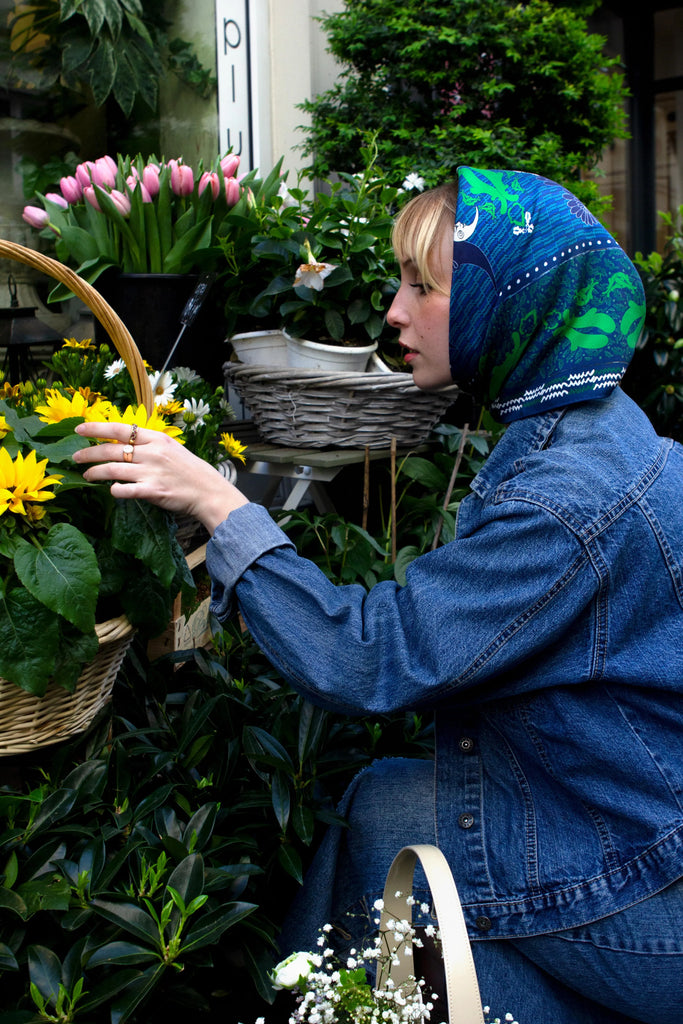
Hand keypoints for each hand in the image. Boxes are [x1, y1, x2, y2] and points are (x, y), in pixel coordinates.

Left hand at [73, 421, 247, 533]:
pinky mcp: (153, 491)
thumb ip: (148, 445)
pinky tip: (110, 490)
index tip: (79, 429)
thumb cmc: (189, 471)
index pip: (120, 429)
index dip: (96, 428)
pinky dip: (114, 489)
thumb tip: (122, 443)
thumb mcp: (171, 448)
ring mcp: (152, 472)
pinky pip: (125, 490)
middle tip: (75, 457)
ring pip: (112, 469)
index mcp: (157, 439)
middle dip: (88, 453)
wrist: (209, 491)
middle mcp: (152, 453)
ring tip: (86, 475)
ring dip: (94, 472)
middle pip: (111, 449)